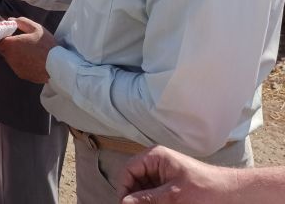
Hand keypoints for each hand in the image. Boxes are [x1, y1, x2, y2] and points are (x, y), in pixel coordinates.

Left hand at [0, 18, 55, 82]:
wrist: (57, 66)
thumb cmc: (46, 45)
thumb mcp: (36, 28)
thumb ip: (21, 22)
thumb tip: (10, 20)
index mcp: (10, 44)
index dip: (0, 37)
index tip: (7, 34)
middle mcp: (9, 57)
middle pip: (2, 50)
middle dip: (8, 45)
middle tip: (19, 41)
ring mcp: (14, 67)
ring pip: (9, 59)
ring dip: (14, 54)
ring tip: (28, 51)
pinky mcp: (20, 74)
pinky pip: (17, 66)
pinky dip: (21, 62)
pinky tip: (31, 59)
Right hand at [118, 146, 237, 203]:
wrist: (233, 194)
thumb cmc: (206, 190)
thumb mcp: (174, 196)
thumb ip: (147, 199)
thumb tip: (123, 203)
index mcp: (155, 157)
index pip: (128, 170)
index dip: (124, 188)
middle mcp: (156, 163)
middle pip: (134, 180)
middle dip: (134, 196)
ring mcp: (163, 174)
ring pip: (143, 189)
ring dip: (143, 201)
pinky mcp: (170, 185)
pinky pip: (154, 194)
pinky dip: (152, 202)